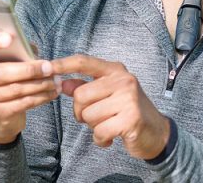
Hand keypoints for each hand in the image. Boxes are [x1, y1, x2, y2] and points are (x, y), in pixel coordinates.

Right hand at [0, 32, 58, 143]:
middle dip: (28, 69)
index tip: (9, 37)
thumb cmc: (3, 80)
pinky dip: (39, 97)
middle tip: (49, 67)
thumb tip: (31, 48)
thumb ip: (14, 52)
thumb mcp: (4, 63)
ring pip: (14, 89)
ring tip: (55, 80)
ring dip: (39, 84)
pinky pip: (21, 104)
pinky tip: (51, 93)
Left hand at [51, 54, 169, 159]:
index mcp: (115, 70)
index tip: (45, 67)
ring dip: (93, 127)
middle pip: (80, 96)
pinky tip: (111, 137)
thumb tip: (61, 82)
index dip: (62, 64)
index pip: (84, 62)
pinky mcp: (131, 119)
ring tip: (109, 125)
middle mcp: (123, 80)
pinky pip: (99, 131)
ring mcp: (128, 99)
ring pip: (88, 115)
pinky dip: (100, 139)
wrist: (157, 133)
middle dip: (81, 112)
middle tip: (97, 118)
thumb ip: (85, 87)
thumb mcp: (107, 95)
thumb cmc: (126, 111)